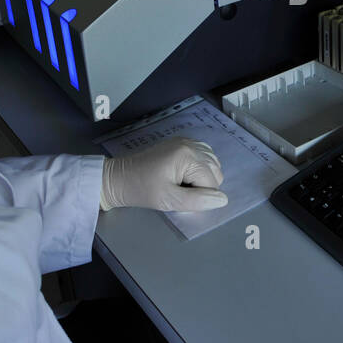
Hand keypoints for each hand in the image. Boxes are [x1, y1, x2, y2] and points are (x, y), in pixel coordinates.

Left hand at [101, 138, 226, 211]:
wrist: (119, 178)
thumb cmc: (141, 190)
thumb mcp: (169, 200)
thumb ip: (197, 201)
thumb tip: (222, 200)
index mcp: (188, 155)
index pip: (212, 182)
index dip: (198, 195)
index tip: (177, 195)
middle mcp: (191, 144)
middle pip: (215, 171)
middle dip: (202, 186)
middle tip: (178, 190)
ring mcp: (187, 141)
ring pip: (212, 164)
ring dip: (202, 178)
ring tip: (179, 183)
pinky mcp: (182, 143)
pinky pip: (204, 156)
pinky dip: (200, 168)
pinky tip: (183, 176)